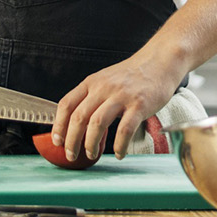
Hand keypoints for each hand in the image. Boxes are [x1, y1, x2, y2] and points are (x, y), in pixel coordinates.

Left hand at [52, 56, 180, 161]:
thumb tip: (78, 127)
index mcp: (92, 82)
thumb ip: (92, 99)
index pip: (66, 104)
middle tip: (71, 155)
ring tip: (92, 155)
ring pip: (97, 123)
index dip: (58, 125)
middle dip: (71, 141)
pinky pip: (125, 130)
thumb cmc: (132, 76)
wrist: (160, 62)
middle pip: (79, 117)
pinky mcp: (140, 105)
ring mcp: (122, 95)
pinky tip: (119, 153)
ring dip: (91, 144)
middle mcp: (103, 87)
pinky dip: (119, 145)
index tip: (57, 141)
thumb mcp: (105, 81)